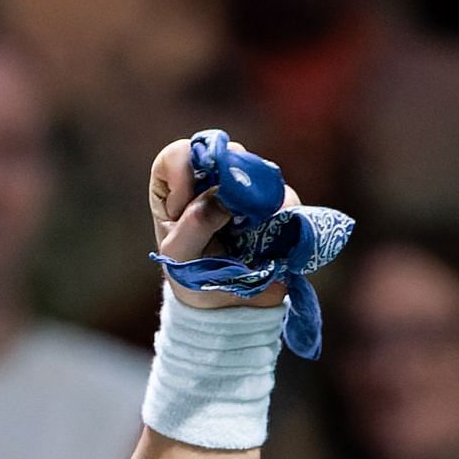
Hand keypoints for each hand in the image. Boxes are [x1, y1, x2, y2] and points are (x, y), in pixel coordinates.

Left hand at [148, 136, 295, 308]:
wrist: (227, 306)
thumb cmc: (192, 276)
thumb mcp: (180, 255)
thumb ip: (194, 223)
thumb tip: (223, 196)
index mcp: (175, 189)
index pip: (178, 155)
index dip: (183, 170)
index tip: (184, 203)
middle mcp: (210, 180)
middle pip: (222, 152)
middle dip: (226, 177)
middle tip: (228, 209)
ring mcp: (245, 189)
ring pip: (256, 169)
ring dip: (254, 196)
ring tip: (248, 230)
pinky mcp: (274, 204)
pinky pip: (283, 195)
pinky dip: (279, 212)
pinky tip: (268, 235)